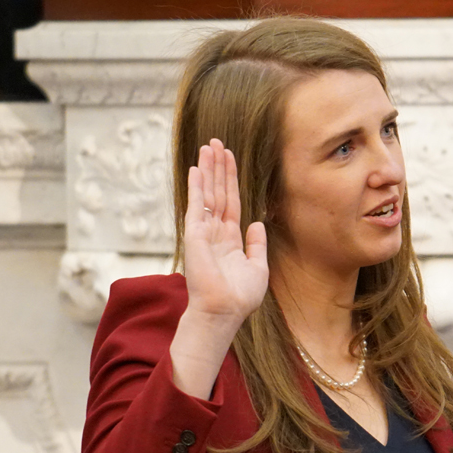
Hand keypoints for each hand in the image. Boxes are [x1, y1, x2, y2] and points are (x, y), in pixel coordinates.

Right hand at [183, 139, 268, 324]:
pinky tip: (196, 168)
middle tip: (216, 142)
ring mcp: (203, 232)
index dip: (230, 180)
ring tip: (208, 145)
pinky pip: (196, 204)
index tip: (229, 158)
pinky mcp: (195, 234)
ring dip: (207, 169)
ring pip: (207, 193)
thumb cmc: (240, 297)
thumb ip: (256, 244)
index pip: (230, 202)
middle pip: (217, 192)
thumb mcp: (258, 268)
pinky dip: (196, 186)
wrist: (224, 311)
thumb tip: (256, 223)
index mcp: (229, 240)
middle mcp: (215, 233)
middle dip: (217, 167)